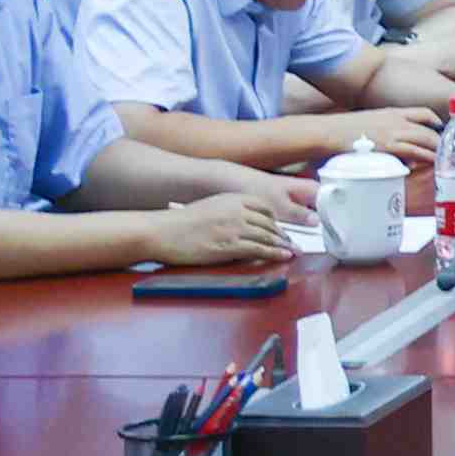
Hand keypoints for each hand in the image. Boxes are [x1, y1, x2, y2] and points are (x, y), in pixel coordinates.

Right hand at [152, 188, 299, 270]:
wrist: (161, 231)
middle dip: (282, 235)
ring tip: (292, 252)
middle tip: (291, 243)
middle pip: (269, 223)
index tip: (279, 228)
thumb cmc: (179, 223)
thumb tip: (241, 224)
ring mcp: (235, 228)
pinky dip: (275, 253)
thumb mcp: (208, 208)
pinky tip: (284, 256)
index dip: (274, 220)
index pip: (263, 207)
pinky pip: (259, 249)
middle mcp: (237, 211)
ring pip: (268, 236)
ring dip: (283, 245)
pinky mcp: (230, 245)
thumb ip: (228, 212)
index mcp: (232, 198)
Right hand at [326, 105, 448, 161]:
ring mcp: (394, 133)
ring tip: (446, 162)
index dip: (436, 122)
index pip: (423, 113)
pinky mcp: (389, 146)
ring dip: (438, 152)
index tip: (442, 131)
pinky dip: (427, 159)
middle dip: (442, 141)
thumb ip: (383, 130)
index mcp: (391, 113)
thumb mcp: (368, 123)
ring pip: (427, 140)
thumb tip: (388, 145)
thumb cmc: (342, 131)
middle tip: (449, 153)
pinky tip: (432, 166)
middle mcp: (396, 120)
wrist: (327, 132)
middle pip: (429, 129)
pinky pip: (416, 152)